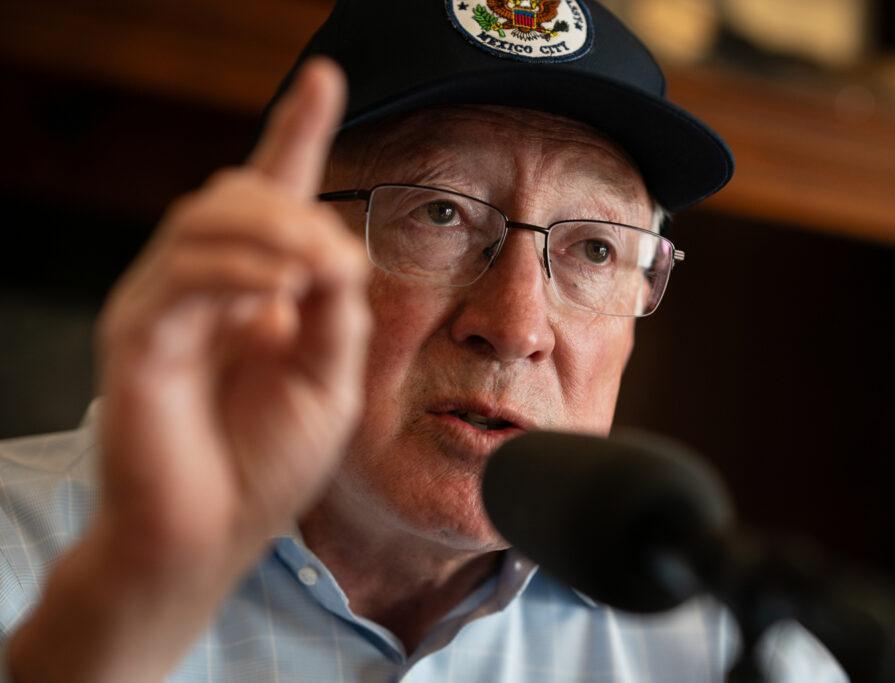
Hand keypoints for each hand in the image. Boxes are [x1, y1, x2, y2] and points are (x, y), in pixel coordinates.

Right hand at [96, 58, 369, 570]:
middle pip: (242, 192)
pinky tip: (275, 295)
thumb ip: (337, 311)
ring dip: (273, 231)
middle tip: (335, 264)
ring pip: (207, 217)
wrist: (210, 536)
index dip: (298, 131)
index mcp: (258, 290)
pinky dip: (237, 272)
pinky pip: (184, 273)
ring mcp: (167, 304)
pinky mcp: (138, 334)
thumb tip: (334, 247)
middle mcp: (208, 285)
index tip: (325, 76)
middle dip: (297, 208)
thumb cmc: (266, 463)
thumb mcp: (330, 381)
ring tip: (313, 271)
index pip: (273, 195)